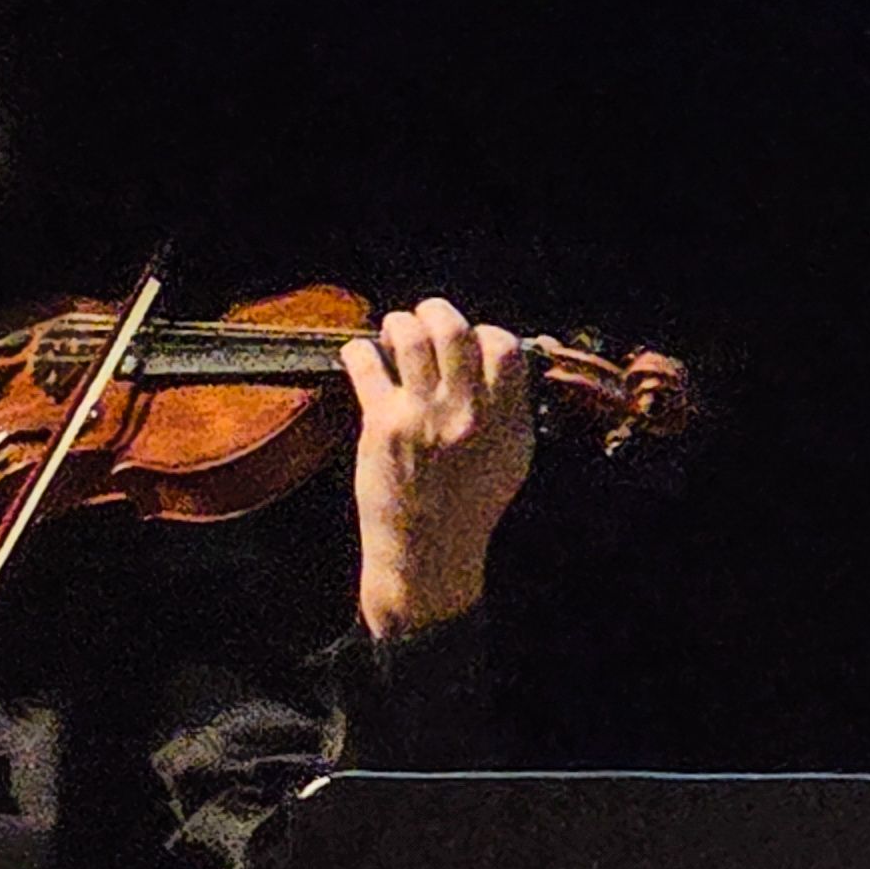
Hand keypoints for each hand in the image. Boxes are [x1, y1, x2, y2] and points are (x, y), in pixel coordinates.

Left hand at [346, 298, 537, 637]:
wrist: (428, 556)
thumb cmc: (467, 509)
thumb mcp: (510, 461)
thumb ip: (511, 412)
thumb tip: (509, 363)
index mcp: (506, 421)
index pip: (504, 347)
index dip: (484, 333)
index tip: (468, 341)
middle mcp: (468, 413)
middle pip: (454, 329)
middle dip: (435, 312)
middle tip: (424, 318)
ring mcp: (425, 416)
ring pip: (409, 336)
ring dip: (397, 325)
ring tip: (392, 333)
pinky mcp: (383, 425)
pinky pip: (366, 363)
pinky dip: (358, 351)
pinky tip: (359, 356)